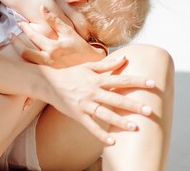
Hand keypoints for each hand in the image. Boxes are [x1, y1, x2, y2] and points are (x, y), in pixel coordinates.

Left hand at [12, 6, 96, 66]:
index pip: (33, 36)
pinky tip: (21, 55)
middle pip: (24, 52)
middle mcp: (48, 60)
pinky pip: (33, 67)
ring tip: (13, 42)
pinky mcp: (48, 74)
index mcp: (52, 48)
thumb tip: (41, 7)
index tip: (19, 21)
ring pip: (27, 61)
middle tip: (10, 34)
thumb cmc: (80, 46)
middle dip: (15, 42)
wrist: (91, 64)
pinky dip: (25, 61)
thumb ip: (53, 19)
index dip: (24, 27)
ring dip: (18, 51)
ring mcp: (48, 68)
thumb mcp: (68, 30)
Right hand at [38, 55, 154, 144]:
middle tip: (150, 110)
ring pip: (105, 113)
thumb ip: (106, 64)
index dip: (137, 81)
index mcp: (96, 79)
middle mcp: (92, 91)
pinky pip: (91, 126)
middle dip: (133, 104)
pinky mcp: (77, 115)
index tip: (152, 83)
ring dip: (120, 121)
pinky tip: (112, 141)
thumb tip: (124, 58)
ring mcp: (85, 104)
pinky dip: (100, 134)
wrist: (47, 82)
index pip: (120, 79)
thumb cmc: (70, 74)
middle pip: (116, 98)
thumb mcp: (87, 67)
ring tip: (135, 127)